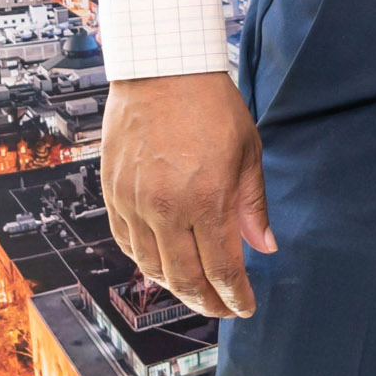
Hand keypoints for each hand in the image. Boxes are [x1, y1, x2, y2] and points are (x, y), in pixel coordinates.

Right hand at [100, 72, 276, 318]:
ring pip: (151, 267)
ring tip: (195, 289)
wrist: (161, 67)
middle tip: (222, 307)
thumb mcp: (248, 151)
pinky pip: (126, 243)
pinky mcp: (113, 193)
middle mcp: (166, 208)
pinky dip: (145, 260)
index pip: (222, 269)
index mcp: (206, 199)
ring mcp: (134, 203)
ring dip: (175, 286)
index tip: (245, 307)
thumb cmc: (210, 103)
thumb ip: (252, 205)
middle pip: (185, 279)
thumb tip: (263, 247)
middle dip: (207, 301)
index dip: (235, 296)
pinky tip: (162, 262)